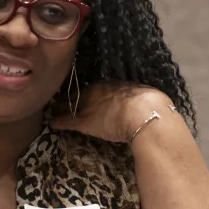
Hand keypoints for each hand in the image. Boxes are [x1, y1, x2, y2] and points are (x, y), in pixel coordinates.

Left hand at [51, 82, 172, 142]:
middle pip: (80, 94)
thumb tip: (157, 102)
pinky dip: (59, 122)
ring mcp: (90, 105)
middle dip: (72, 97)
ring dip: (62, 108)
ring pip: (71, 105)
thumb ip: (145, 99)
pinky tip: (52, 124)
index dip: (90, 93)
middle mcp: (98, 90)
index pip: (97, 87)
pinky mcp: (85, 121)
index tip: (86, 95)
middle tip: (62, 100)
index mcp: (113, 83)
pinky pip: (67, 121)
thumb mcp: (148, 97)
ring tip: (54, 109)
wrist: (146, 114)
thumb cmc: (152, 105)